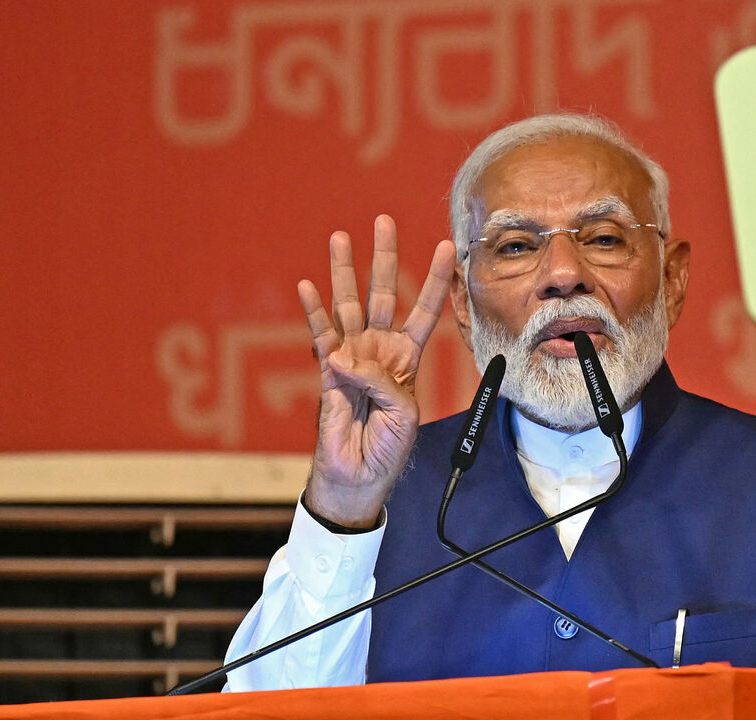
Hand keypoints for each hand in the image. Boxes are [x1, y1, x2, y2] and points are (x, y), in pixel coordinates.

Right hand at [298, 215, 455, 527]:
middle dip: (385, 257)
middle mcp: (380, 349)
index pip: (425, 310)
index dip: (435, 280)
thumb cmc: (390, 446)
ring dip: (345, 271)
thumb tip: (345, 358)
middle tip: (385, 221)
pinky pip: (319, 335)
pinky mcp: (327, 370)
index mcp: (408, 358)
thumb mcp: (405, 412)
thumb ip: (380, 381)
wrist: (360, 474)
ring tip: (340, 237)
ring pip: (349, 304)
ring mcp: (352, 356)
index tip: (447, 248)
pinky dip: (313, 311)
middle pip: (384, 293)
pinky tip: (308, 285)